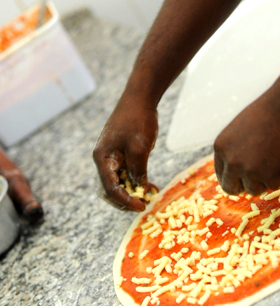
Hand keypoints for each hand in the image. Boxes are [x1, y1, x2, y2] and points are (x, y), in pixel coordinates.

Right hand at [93, 93, 157, 210]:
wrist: (140, 99)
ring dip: (132, 192)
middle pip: (109, 189)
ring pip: (118, 183)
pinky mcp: (121, 155)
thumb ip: (138, 171)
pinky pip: (126, 174)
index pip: (110, 188)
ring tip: (149, 197)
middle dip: (125, 200)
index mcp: (102, 159)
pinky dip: (136, 182)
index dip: (124, 200)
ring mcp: (112, 157)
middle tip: (142, 206)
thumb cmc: (137, 121)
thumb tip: (140, 191)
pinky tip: (151, 187)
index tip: (141, 206)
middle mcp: (104, 160)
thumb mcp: (140, 148)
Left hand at [213, 90, 279, 195]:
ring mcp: (250, 172)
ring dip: (265, 179)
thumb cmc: (269, 112)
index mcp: (221, 148)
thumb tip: (238, 171)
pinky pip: (274, 185)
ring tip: (276, 157)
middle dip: (244, 186)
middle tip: (257, 181)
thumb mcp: (240, 129)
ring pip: (255, 189)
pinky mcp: (270, 178)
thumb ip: (235, 149)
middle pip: (232, 188)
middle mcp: (232, 162)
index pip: (222, 175)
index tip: (242, 180)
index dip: (234, 179)